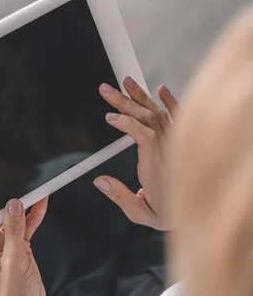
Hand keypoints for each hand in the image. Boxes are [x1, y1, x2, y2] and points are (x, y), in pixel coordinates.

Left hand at [0, 198, 48, 295]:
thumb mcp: (13, 262)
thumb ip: (14, 231)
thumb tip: (13, 205)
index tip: (1, 192)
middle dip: (8, 203)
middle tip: (20, 187)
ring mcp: (2, 245)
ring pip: (12, 219)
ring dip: (23, 207)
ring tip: (34, 190)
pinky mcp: (17, 246)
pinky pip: (24, 227)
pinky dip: (32, 217)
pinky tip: (40, 203)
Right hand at [94, 76, 179, 229]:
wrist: (197, 213)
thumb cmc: (167, 213)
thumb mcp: (140, 213)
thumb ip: (119, 196)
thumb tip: (99, 180)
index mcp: (156, 167)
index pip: (144, 136)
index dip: (127, 123)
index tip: (110, 117)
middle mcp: (168, 152)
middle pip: (148, 118)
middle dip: (125, 101)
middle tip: (106, 89)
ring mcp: (177, 145)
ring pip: (160, 114)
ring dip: (142, 96)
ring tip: (125, 82)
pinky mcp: (183, 142)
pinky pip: (180, 117)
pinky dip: (171, 101)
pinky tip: (161, 89)